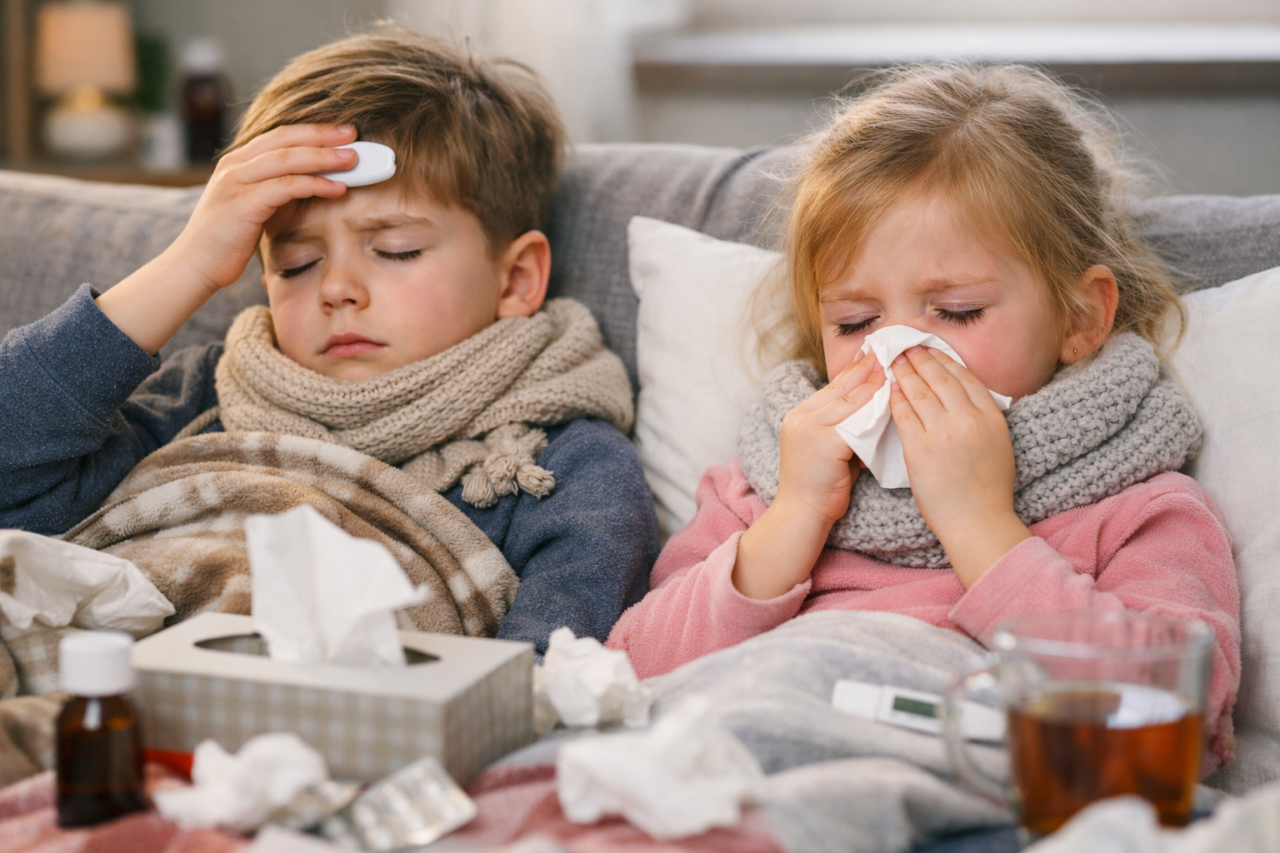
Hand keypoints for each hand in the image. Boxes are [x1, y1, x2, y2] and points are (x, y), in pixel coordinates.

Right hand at [171, 124, 357, 295]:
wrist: (195, 265)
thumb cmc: (227, 240)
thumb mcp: (253, 206)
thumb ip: (276, 191)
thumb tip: (313, 183)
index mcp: (237, 161)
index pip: (280, 135)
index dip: (313, 130)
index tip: (342, 130)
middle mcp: (235, 165)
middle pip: (286, 139)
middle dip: (323, 135)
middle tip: (354, 134)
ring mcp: (236, 182)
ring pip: (287, 159)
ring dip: (324, 158)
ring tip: (353, 159)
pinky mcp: (242, 204)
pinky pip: (285, 187)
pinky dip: (314, 184)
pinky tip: (336, 189)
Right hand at [775, 350, 885, 523]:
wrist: (801, 514)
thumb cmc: (820, 487)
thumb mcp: (831, 449)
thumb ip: (845, 429)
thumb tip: (874, 412)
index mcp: (800, 416)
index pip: (832, 387)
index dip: (855, 370)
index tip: (875, 356)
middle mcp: (801, 417)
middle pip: (840, 387)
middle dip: (865, 369)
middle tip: (888, 352)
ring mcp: (808, 428)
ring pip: (848, 400)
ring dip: (872, 384)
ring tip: (894, 369)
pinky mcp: (821, 442)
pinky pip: (853, 420)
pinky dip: (872, 408)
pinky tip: (889, 400)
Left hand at [889, 346, 1031, 587]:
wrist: (977, 521)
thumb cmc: (988, 488)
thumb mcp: (998, 443)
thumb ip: (983, 418)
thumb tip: (966, 397)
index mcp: (991, 416)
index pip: (965, 377)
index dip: (945, 360)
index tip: (932, 350)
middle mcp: (968, 418)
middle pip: (940, 378)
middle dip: (920, 358)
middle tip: (906, 346)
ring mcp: (943, 432)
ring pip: (919, 391)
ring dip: (904, 372)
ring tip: (894, 360)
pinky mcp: (920, 447)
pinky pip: (903, 413)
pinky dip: (894, 397)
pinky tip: (888, 388)